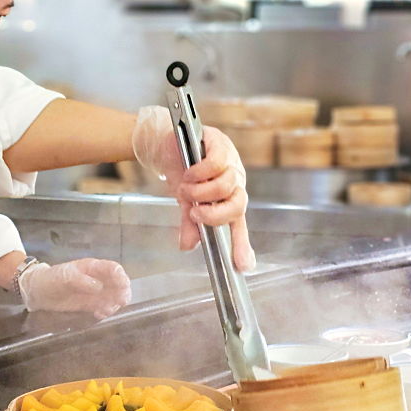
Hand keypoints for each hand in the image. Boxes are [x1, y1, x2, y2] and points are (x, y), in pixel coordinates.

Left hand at [20, 258, 131, 319]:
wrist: (38, 292)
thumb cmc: (51, 278)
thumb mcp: (65, 276)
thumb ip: (82, 280)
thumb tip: (99, 287)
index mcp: (92, 267)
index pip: (113, 269)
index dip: (121, 276)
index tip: (124, 286)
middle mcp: (97, 279)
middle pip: (117, 284)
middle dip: (122, 292)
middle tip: (121, 302)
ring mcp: (94, 293)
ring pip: (112, 298)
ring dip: (114, 304)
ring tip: (106, 310)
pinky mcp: (89, 305)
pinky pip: (103, 308)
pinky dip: (105, 312)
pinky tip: (99, 315)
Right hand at [133, 106, 254, 270]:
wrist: (167, 145)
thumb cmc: (182, 173)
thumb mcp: (185, 203)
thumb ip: (190, 224)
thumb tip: (187, 246)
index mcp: (230, 199)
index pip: (239, 225)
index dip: (242, 245)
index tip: (243, 265)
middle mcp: (235, 183)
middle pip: (238, 206)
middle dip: (214, 215)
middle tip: (194, 214)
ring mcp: (230, 163)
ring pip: (226, 185)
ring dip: (200, 192)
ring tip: (185, 189)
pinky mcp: (220, 144)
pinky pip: (217, 163)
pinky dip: (200, 172)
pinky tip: (189, 173)